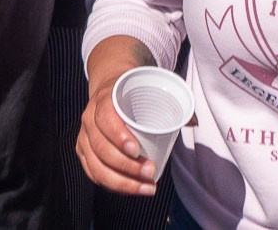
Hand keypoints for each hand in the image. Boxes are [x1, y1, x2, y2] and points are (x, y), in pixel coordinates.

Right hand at [77, 70, 159, 195]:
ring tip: (146, 187)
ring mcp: (84, 137)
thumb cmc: (131, 93)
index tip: (137, 150)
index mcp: (104, 100)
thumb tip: (193, 122)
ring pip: (96, 166)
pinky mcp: (84, 152)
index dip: (118, 136)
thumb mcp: (147, 88)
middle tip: (151, 172)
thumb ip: (171, 103)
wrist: (109, 88)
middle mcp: (89, 119)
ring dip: (121, 181)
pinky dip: (112, 185)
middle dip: (127, 166)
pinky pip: (94, 174)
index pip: (105, 119)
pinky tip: (131, 189)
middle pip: (101, 148)